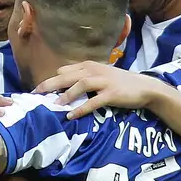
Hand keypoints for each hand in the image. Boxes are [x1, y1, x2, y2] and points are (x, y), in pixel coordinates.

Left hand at [37, 62, 165, 117]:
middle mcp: (95, 70)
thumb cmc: (120, 82)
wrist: (145, 87)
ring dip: (66, 95)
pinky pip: (94, 101)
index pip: (65, 70)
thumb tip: (63, 87)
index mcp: (89, 66)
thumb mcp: (100, 75)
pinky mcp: (112, 94)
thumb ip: (84, 78)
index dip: (51, 79)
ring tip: (54, 104)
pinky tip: (71, 115)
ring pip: (80, 85)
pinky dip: (81, 108)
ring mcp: (104, 81)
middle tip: (36, 94)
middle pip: (67, 76)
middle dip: (50, 85)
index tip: (39, 90)